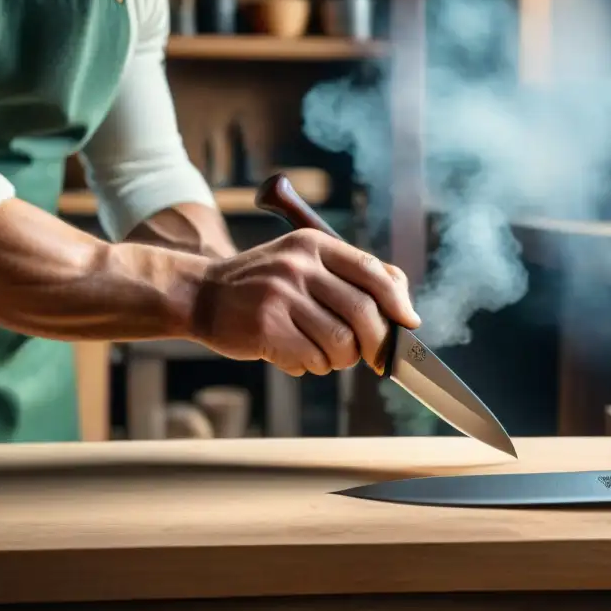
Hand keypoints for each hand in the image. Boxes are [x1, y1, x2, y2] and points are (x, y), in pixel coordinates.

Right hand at [190, 230, 420, 375]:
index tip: (408, 323)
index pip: (373, 271)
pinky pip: (313, 359)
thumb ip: (352, 275)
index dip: (398, 301)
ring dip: (342, 359)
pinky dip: (314, 366)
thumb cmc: (265, 285)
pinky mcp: (265, 326)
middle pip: (363, 311)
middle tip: (376, 357)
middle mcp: (299, 265)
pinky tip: (300, 358)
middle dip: (377, 342)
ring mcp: (281, 294)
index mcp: (315, 244)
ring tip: (328, 356)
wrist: (202, 295)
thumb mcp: (305, 261)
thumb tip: (404, 305)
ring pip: (341, 342)